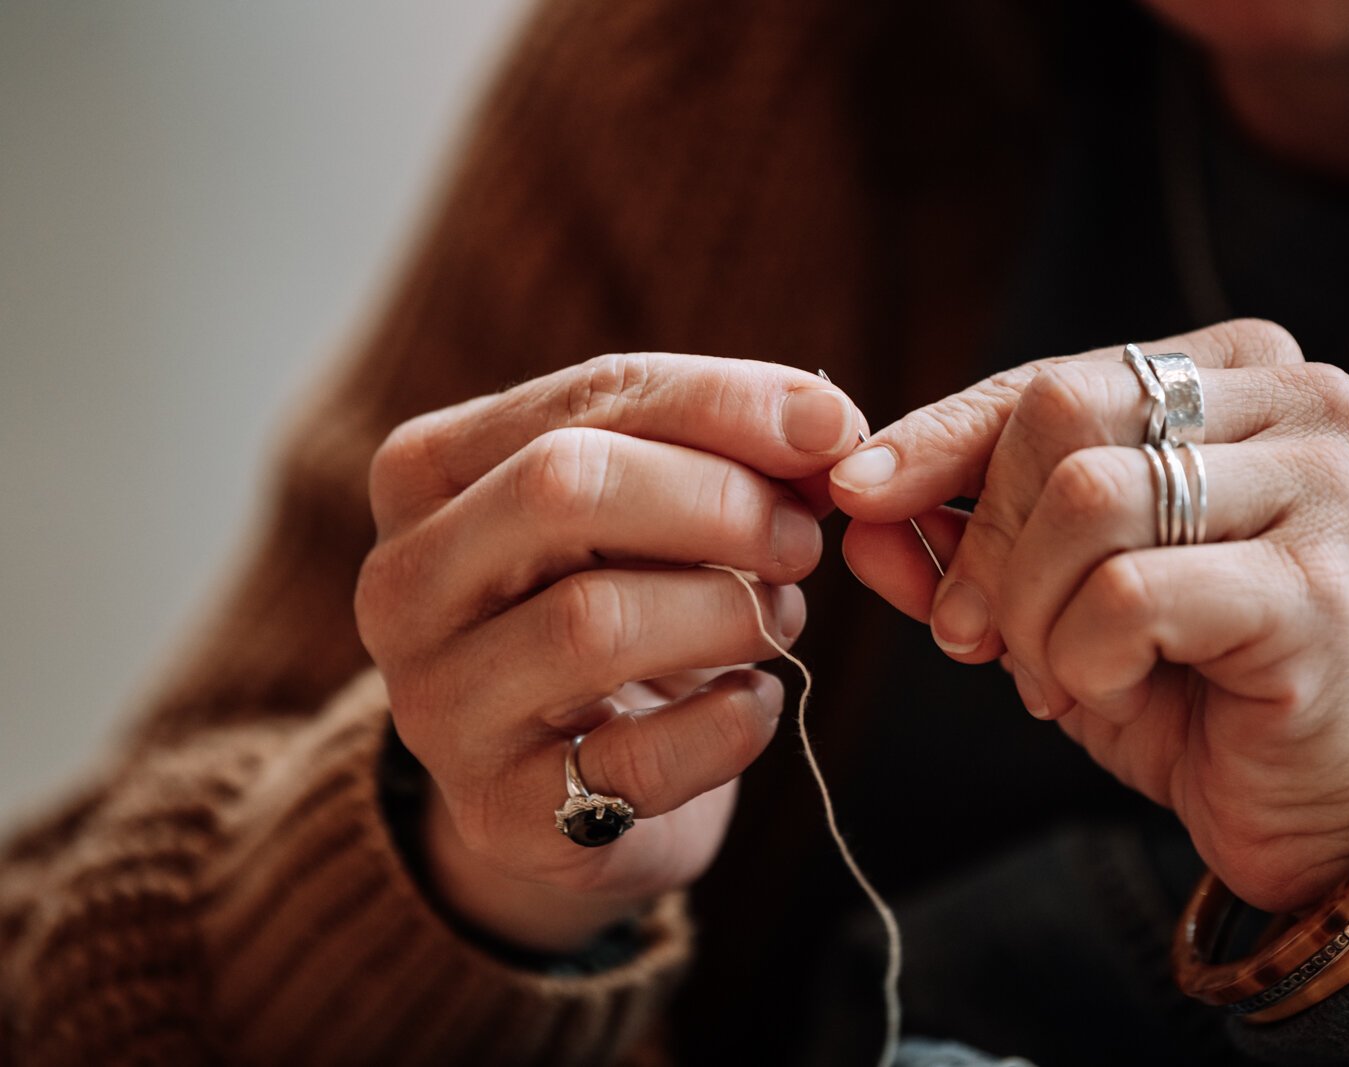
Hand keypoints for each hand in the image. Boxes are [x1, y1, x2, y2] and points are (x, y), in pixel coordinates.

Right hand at [356, 354, 862, 949]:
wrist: (560, 790)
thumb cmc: (613, 610)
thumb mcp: (644, 513)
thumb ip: (719, 453)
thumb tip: (825, 423)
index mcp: (428, 471)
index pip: (589, 398)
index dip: (728, 405)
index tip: (832, 428)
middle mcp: (404, 583)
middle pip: (564, 489)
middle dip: (719, 503)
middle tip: (800, 540)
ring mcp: (439, 707)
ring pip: (593, 622)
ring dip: (728, 612)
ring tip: (777, 617)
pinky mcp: (501, 815)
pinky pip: (637, 760)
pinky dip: (729, 724)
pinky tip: (753, 704)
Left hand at [830, 320, 1348, 911]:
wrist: (1325, 809)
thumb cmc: (1192, 686)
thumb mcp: (1054, 602)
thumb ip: (964, 546)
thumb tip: (856, 512)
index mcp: (1231, 373)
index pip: (1046, 381)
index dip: (937, 440)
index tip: (856, 494)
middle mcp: (1292, 400)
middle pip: (1058, 415)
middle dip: (989, 543)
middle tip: (977, 637)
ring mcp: (1319, 483)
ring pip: (1086, 500)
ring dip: (1036, 614)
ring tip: (1065, 676)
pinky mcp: (1316, 582)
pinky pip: (1127, 594)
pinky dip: (1088, 661)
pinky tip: (1126, 693)